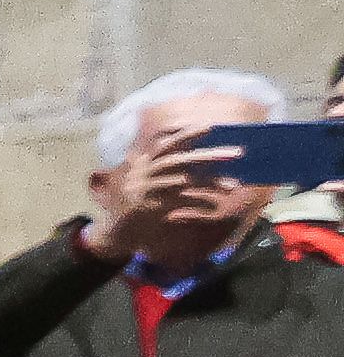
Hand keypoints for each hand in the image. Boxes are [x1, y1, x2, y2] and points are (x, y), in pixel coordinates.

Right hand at [85, 124, 250, 268]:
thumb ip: (171, 171)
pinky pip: (177, 201)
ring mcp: (144, 188)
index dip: (188, 134)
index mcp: (146, 162)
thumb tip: (206, 164)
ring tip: (233, 186)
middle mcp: (144, 172)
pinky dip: (196, 202)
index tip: (211, 127)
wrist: (118, 230)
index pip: (168, 143)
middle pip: (180, 159)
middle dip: (210, 155)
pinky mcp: (146, 205)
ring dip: (209, 182)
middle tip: (237, 153)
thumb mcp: (152, 182)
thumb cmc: (141, 204)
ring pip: (182, 180)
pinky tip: (213, 206)